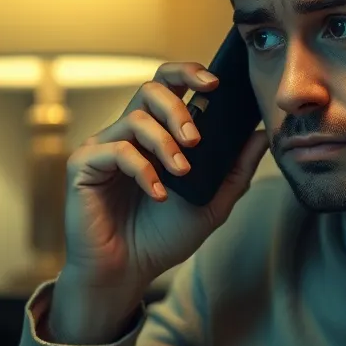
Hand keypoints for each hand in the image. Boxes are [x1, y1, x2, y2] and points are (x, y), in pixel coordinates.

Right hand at [60, 63, 269, 297]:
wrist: (128, 272)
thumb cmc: (163, 237)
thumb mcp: (212, 203)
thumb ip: (235, 170)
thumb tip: (261, 135)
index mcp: (156, 134)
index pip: (169, 86)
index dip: (189, 73)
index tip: (216, 82)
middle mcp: (128, 133)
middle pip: (150, 88)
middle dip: (178, 107)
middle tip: (196, 139)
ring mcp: (104, 147)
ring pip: (136, 118)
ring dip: (165, 143)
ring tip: (182, 173)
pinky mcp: (84, 165)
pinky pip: (115, 150)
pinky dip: (143, 170)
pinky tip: (159, 194)